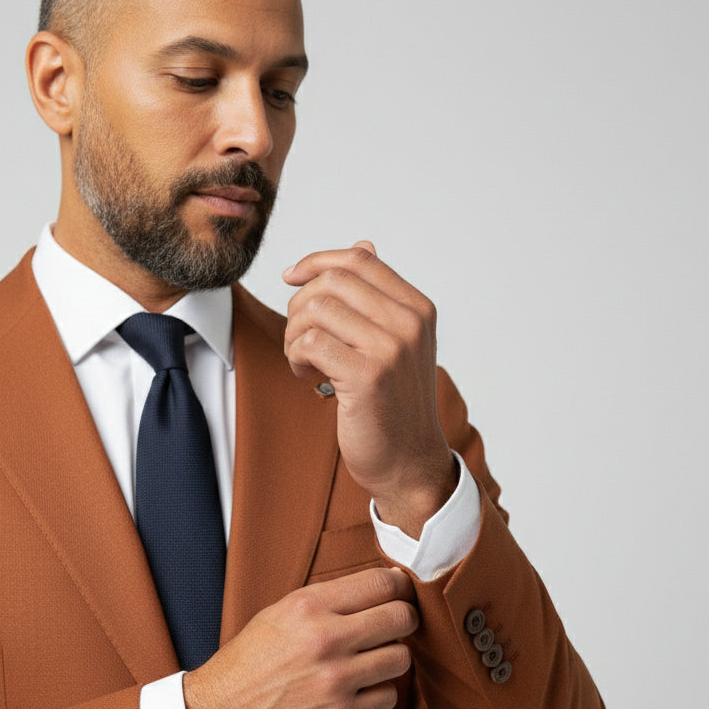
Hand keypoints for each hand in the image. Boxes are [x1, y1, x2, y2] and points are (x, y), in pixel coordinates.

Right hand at [182, 568, 417, 708]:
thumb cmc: (248, 665)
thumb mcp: (280, 613)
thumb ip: (330, 601)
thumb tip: (387, 584)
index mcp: (308, 607)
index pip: (383, 584)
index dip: (400, 587)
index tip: (401, 594)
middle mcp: (325, 640)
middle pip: (402, 619)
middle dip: (404, 621)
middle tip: (394, 628)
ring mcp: (336, 682)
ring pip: (401, 659)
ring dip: (390, 660)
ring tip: (369, 663)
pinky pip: (387, 698)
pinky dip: (377, 695)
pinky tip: (355, 693)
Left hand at [283, 242, 456, 536]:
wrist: (409, 463)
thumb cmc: (394, 405)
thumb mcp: (396, 344)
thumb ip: (379, 298)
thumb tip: (362, 246)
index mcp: (417, 309)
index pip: (359, 260)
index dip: (316, 262)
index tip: (291, 279)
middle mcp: (409, 324)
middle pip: (332, 281)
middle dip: (300, 305)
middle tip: (300, 339)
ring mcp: (391, 349)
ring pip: (316, 309)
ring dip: (295, 335)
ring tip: (304, 361)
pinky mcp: (367, 376)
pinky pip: (310, 342)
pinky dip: (296, 357)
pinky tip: (308, 376)